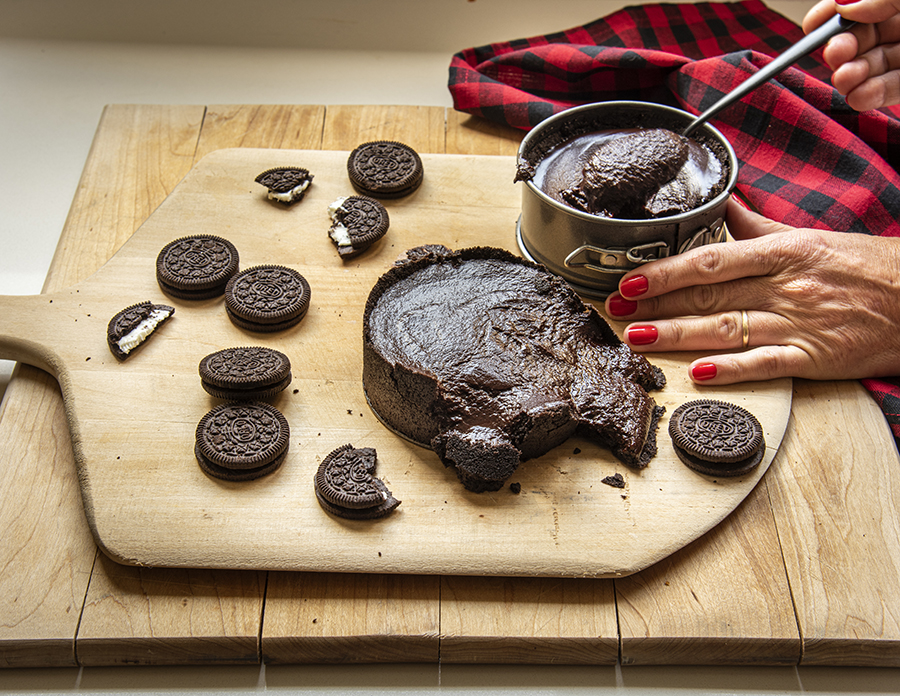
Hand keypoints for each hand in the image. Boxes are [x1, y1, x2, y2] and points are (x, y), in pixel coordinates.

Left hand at [604, 198, 899, 384]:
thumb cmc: (865, 267)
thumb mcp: (810, 237)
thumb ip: (759, 227)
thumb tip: (725, 205)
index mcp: (782, 252)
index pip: (710, 260)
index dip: (665, 271)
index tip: (630, 278)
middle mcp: (784, 287)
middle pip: (708, 296)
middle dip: (656, 304)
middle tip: (614, 310)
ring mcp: (798, 324)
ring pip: (726, 330)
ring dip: (677, 336)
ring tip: (637, 339)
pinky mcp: (815, 358)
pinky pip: (766, 364)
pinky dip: (731, 369)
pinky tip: (698, 374)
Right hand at [804, 0, 899, 109]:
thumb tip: (842, 4)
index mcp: (899, 2)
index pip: (860, 4)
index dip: (833, 14)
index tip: (812, 25)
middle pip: (864, 37)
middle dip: (842, 49)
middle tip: (835, 54)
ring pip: (875, 65)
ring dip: (852, 76)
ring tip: (845, 79)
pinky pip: (894, 89)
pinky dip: (872, 95)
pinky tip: (858, 97)